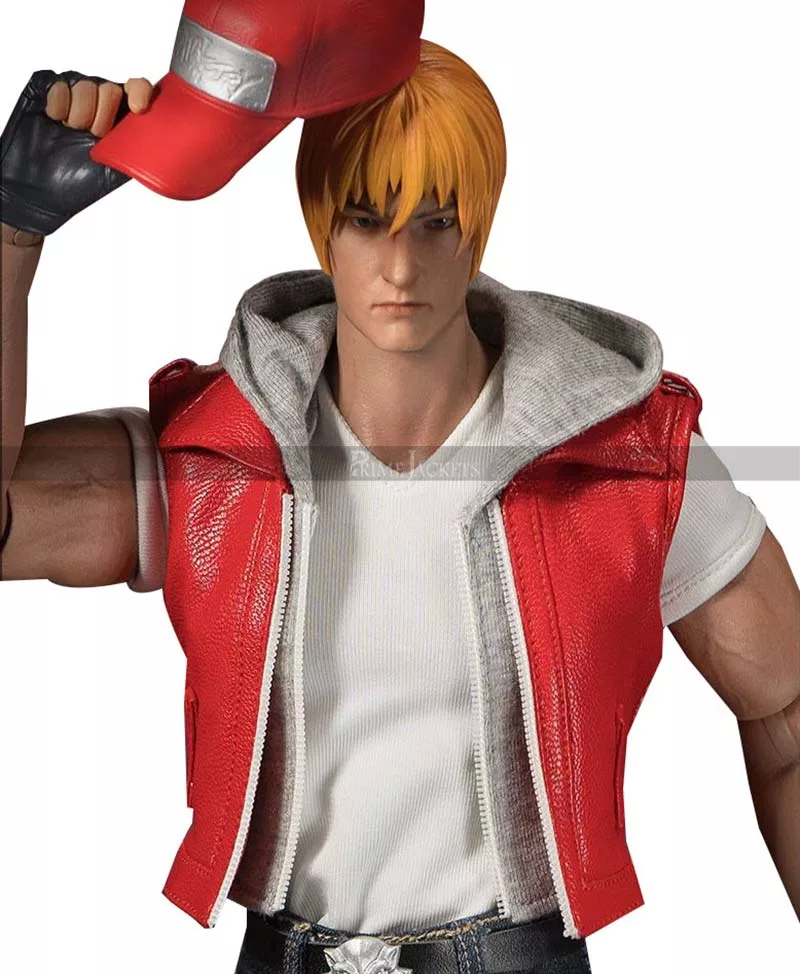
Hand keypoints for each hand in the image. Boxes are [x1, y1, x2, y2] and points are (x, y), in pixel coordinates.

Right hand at [0, 70, 153, 235]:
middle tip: (93, 138)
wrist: (42, 191)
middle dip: (102, 118)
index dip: (141, 92)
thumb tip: (169, 149)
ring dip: (79, 115)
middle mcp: (99, 99)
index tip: (139, 109)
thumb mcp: (118, 170)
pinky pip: (56, 83)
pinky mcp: (46, 89)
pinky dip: (57, 104)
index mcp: (121, 116)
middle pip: (110, 89)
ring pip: (84, 85)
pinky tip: (55, 120)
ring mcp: (73, 91)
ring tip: (71, 133)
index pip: (138, 89)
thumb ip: (139, 151)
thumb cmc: (79, 182)